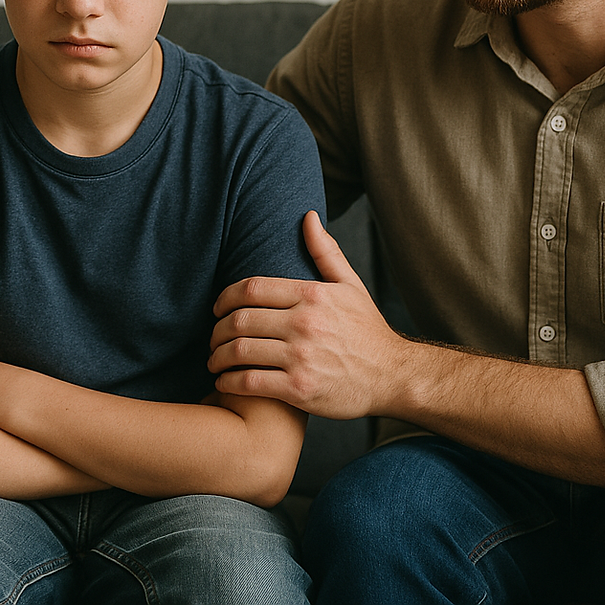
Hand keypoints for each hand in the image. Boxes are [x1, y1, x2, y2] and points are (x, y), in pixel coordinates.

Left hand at [208, 211, 407, 418]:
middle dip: (216, 329)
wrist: (392, 375)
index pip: (251, 288)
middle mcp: (304, 323)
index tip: (217, 307)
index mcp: (312, 295)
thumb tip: (307, 216)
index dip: (224, 297)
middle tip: (212, 336)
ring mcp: (301, 357)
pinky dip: (228, 382)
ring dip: (217, 356)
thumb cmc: (368, 330)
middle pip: (240, 319)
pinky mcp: (299, 389)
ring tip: (214, 360)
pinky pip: (249, 382)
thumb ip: (325, 252)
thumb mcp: (350, 286)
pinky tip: (224, 382)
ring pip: (239, 351)